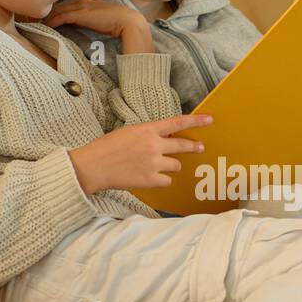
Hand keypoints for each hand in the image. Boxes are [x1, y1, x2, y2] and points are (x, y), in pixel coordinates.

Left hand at [43, 0, 148, 44]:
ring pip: (59, 10)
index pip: (70, 4)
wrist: (129, 22)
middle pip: (61, 5)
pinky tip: (47, 27)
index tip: (51, 19)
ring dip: (49, 18)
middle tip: (40, 21)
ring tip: (40, 25)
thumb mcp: (106, 21)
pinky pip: (61, 17)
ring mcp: (82, 6)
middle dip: (50, 13)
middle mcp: (85, 1)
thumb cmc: (122, 24)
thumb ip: (96, 22)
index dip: (59, 11)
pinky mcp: (80, 14)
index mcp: (91, 1)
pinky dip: (53, 22)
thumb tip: (89, 29)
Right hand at [69, 114, 212, 194]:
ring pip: (176, 165)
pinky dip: (162, 180)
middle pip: (182, 145)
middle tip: (199, 148)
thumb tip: (162, 139)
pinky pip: (167, 180)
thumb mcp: (128, 132)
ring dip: (171, 165)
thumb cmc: (106, 148)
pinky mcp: (150, 180)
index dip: (196, 121)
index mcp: (147, 130)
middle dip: (193, 147)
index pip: (177, 123)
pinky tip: (150, 177)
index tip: (209, 120)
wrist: (92, 167)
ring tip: (158, 166)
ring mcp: (153, 163)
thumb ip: (147, 135)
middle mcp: (154, 145)